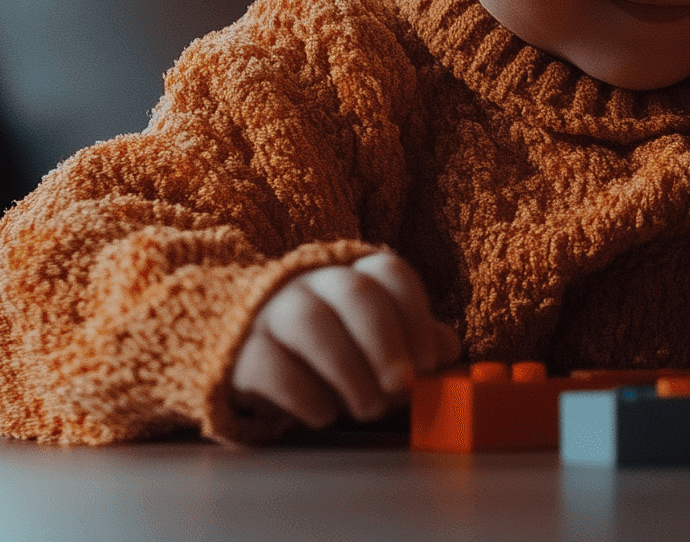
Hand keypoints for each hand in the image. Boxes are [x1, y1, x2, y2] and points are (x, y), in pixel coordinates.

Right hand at [230, 253, 460, 428]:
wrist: (253, 360)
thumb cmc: (334, 350)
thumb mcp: (378, 344)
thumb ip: (415, 343)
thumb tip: (447, 349)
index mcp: (354, 274)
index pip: (390, 273)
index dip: (416, 316)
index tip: (429, 364)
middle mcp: (313, 282)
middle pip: (355, 293)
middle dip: (385, 341)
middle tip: (401, 386)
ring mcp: (273, 311)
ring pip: (310, 322)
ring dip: (348, 370)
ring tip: (369, 408)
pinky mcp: (242, 350)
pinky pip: (270, 365)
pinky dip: (304, 395)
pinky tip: (325, 414)